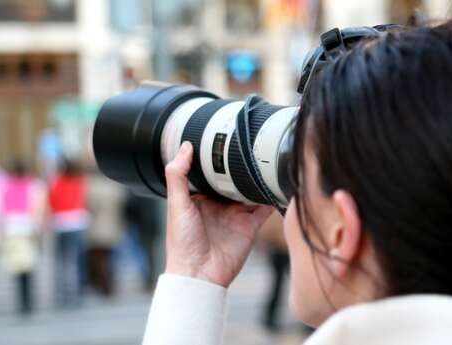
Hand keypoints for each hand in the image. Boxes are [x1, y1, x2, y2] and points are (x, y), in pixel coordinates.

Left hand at [165, 142, 273, 287]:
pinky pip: (264, 207)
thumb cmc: (182, 243)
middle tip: (250, 145)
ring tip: (265, 159)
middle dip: (241, 166)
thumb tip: (185, 146)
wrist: (199, 274)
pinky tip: (275, 183)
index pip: (210, 173)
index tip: (222, 139)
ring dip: (257, 179)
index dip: (216, 158)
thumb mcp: (176, 204)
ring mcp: (236, 214)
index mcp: (200, 198)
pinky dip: (271, 196)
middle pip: (233, 180)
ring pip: (251, 190)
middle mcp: (219, 204)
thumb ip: (178, 175)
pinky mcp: (250, 225)